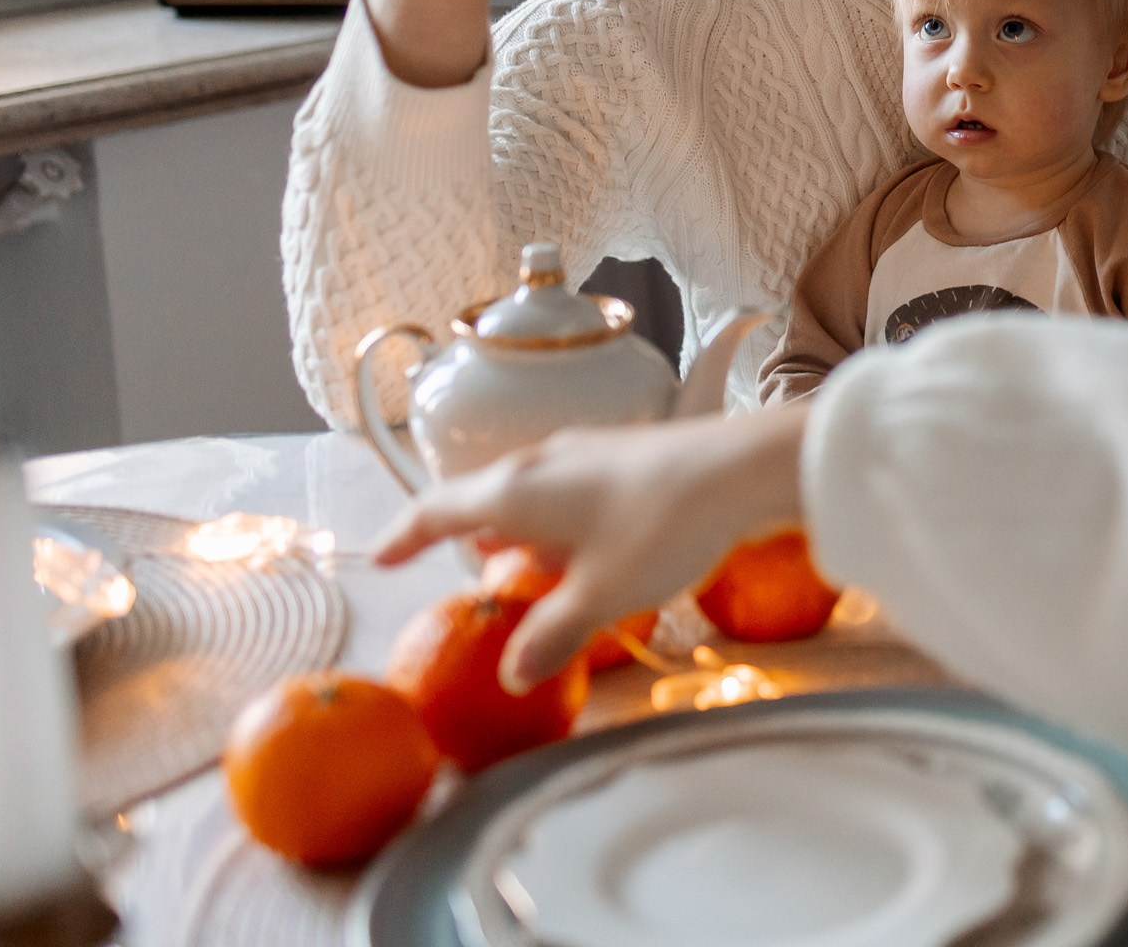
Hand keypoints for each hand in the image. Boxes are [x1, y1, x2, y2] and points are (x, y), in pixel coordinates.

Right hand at [373, 403, 807, 691]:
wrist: (746, 467)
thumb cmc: (660, 528)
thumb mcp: (602, 595)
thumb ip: (552, 634)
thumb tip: (514, 674)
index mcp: (516, 492)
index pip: (439, 508)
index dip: (406, 534)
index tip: (381, 556)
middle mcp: (543, 462)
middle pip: (487, 497)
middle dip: (472, 537)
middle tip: (463, 571)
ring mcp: (589, 452)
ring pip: (534, 493)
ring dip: (521, 531)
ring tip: (520, 566)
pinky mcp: (631, 456)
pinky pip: (574, 491)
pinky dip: (562, 524)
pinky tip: (587, 550)